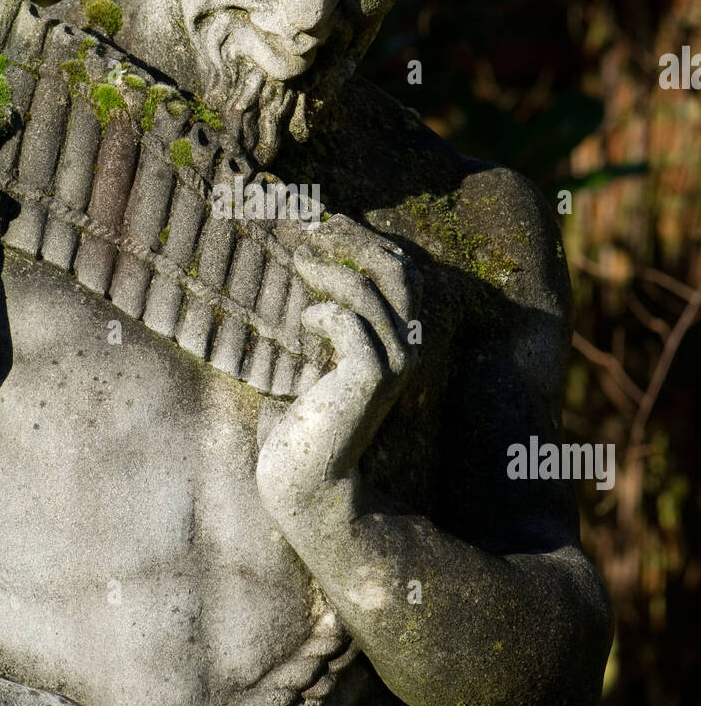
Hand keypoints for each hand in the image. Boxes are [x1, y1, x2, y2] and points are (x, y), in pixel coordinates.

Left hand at [257, 215, 419, 524]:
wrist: (305, 483)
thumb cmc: (303, 424)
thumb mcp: (318, 361)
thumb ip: (328, 321)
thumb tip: (305, 263)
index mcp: (400, 341)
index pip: (404, 272)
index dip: (370, 241)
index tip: (329, 222)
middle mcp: (407, 350)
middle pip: (397, 270)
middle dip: (356, 241)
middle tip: (314, 229)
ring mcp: (393, 365)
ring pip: (369, 292)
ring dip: (330, 270)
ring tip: (298, 263)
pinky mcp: (369, 379)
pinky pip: (347, 323)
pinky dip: (321, 313)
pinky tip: (303, 322)